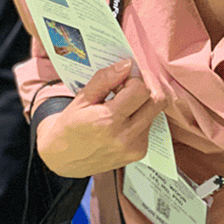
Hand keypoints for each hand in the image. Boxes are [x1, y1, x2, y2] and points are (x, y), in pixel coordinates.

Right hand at [36, 59, 165, 177]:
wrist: (66, 159)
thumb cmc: (71, 126)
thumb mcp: (82, 98)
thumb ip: (105, 79)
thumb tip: (127, 64)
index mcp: (108, 120)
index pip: (141, 90)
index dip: (135, 78)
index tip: (125, 75)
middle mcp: (126, 136)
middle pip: (158, 101)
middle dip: (148, 85)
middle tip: (133, 82)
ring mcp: (135, 147)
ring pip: (155, 113)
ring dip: (143, 102)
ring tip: (124, 101)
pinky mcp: (140, 153)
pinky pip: (149, 127)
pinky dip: (140, 116)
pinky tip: (124, 117)